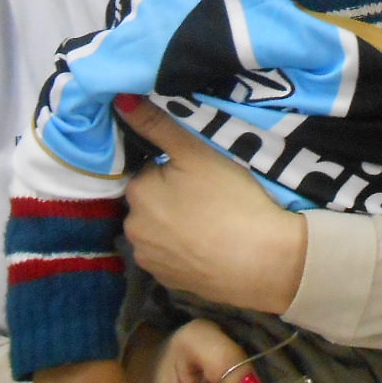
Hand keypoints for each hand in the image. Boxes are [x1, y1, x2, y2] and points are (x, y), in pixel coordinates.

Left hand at [119, 97, 306, 314]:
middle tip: (211, 196)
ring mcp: (149, 261)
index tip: (202, 173)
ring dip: (176, 225)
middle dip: (172, 198)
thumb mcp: (196, 152)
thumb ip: (158, 125)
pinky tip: (211, 247)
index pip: (149, 171)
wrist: (262, 261)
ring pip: (160, 230)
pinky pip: (171, 257)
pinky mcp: (168, 283)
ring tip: (213, 222)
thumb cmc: (230, 199)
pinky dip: (185, 250)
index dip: (175, 170)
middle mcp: (132, 228)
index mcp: (137, 192)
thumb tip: (119, 99)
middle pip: (151, 202)